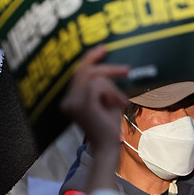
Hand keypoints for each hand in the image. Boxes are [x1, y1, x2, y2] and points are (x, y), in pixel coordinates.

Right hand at [61, 47, 128, 162]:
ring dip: (113, 89)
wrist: (108, 146)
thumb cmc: (109, 126)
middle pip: (85, 71)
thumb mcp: (107, 101)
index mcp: (70, 99)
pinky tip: (116, 104)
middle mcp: (67, 100)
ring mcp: (72, 102)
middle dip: (108, 68)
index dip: (89, 58)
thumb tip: (111, 70)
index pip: (77, 73)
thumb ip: (104, 87)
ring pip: (96, 78)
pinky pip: (98, 86)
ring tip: (119, 103)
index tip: (103, 48)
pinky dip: (111, 92)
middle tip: (126, 70)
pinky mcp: (82, 104)